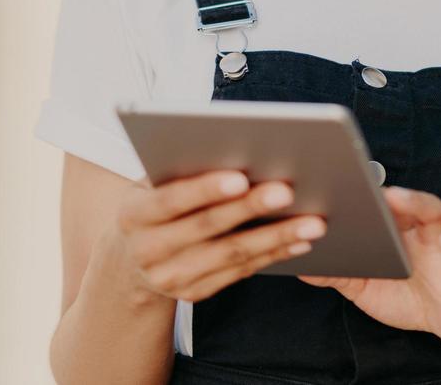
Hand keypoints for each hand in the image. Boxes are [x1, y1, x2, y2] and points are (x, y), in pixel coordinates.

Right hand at [105, 169, 327, 303]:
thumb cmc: (154, 203)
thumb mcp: (152, 184)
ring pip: (230, 255)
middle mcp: (147, 251)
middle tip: (288, 192)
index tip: (240, 177)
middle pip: (207, 228)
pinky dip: (273, 255)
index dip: (205, 189)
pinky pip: (240, 272)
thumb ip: (183, 169)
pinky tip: (301, 241)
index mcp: (134, 214)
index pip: (171, 200)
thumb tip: (236, 146)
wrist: (128, 260)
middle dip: (250, 208)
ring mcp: (171, 278)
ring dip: (275, 238)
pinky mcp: (194, 293)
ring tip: (312, 222)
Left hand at [297, 186, 440, 344]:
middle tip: (356, 182)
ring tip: (396, 197)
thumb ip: (338, 275)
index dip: (356, 190)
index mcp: (391, 229)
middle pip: (399, 198)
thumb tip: (299, 266)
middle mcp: (414, 226)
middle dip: (378, 188)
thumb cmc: (404, 294)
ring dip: (415, 201)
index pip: (374, 203)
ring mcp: (439, 240)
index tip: (330, 178)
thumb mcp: (364, 287)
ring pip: (432, 210)